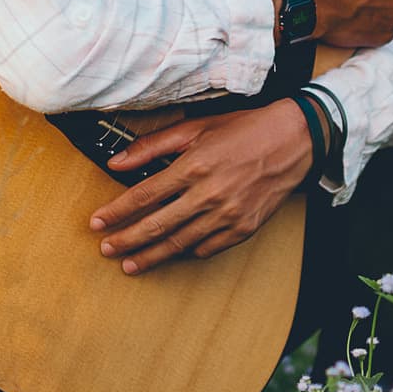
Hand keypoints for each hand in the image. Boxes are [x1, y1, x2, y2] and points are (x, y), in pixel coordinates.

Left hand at [88, 101, 311, 274]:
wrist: (294, 142)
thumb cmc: (245, 130)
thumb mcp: (197, 127)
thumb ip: (153, 145)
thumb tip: (117, 161)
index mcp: (194, 166)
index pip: (144, 195)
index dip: (117, 211)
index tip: (97, 222)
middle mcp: (210, 194)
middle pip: (156, 225)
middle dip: (126, 240)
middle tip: (106, 248)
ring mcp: (228, 214)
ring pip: (180, 243)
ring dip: (151, 256)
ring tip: (129, 264)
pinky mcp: (244, 228)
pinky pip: (207, 248)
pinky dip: (186, 253)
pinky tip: (171, 254)